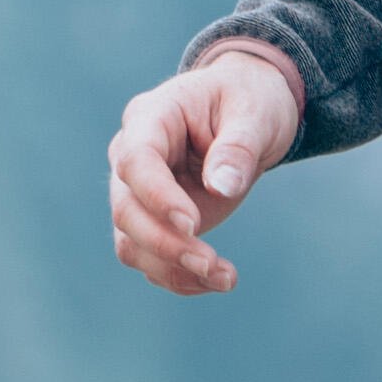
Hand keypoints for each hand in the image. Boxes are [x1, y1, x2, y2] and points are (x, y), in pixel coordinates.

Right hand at [108, 45, 303, 297]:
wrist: (247, 114)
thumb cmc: (248, 101)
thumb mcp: (256, 113)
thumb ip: (238, 147)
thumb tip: (220, 188)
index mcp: (152, 116)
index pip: (136, 160)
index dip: (157, 196)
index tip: (192, 225)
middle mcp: (132, 155)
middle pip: (126, 208)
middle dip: (165, 244)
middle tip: (212, 264)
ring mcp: (138, 191)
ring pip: (130, 241)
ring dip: (172, 268)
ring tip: (225, 278)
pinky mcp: (154, 220)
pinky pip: (150, 258)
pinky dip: (179, 277)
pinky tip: (217, 280)